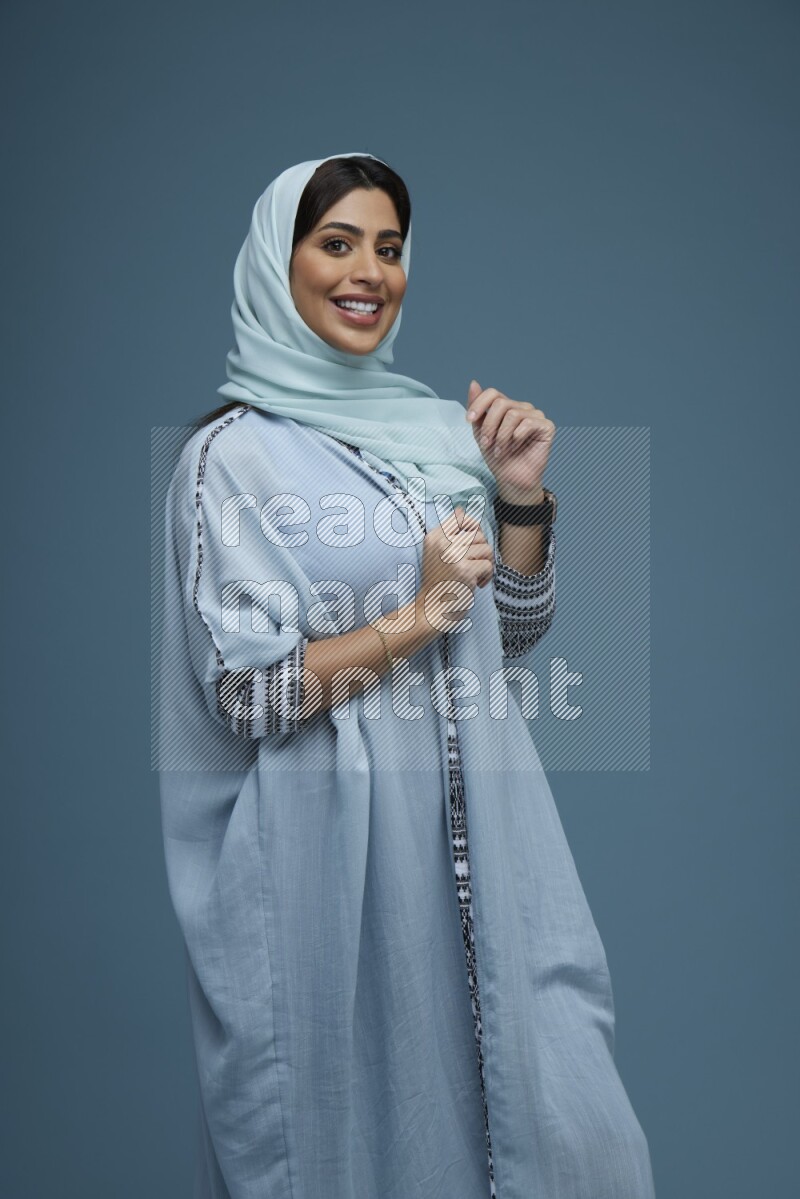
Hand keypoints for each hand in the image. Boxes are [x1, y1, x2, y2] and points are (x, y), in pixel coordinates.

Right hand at [418, 505, 493, 630]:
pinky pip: (489, 565)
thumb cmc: (439, 582)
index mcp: (434, 537)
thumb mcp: (437, 552)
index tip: (470, 547)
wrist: (432, 610)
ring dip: (484, 565)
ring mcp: (453, 557)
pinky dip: (487, 577)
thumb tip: (461, 509)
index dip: (473, 529)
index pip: (462, 518)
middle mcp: (442, 544)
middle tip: (472, 565)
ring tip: (473, 576)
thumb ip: (450, 533)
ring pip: (486, 549)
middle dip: (481, 552)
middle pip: (478, 535)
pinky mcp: (465, 571)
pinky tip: (476, 585)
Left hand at [466, 380, 555, 501]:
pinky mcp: (547, 426)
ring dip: (501, 436)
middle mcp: (522, 408)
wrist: (511, 479)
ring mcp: (536, 416)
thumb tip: (474, 382)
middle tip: (486, 444)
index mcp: (507, 407)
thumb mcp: (480, 432)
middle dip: (489, 425)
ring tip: (499, 450)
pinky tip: (515, 448)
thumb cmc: (497, 457)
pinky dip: (516, 438)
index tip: (468, 421)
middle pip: (501, 403)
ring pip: (512, 414)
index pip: (493, 393)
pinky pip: (528, 423)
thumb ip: (477, 409)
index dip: (479, 404)